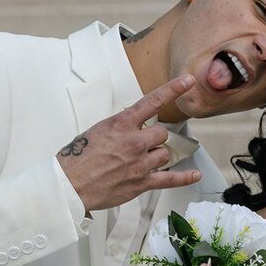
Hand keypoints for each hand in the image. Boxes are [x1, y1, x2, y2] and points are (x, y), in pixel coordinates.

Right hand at [57, 74, 201, 211]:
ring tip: (139, 161)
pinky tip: (194, 175)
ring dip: (157, 156)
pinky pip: (170, 179)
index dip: (173, 89)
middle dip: (154, 138)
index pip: (153, 101)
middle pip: (162, 134)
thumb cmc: (78, 158)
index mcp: (122, 124)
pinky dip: (184, 178)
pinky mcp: (142, 183)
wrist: (71, 184)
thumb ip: (121, 127)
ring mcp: (140, 163)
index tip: (187, 81)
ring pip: (165, 154)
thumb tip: (134, 128)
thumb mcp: (98, 130)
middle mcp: (134, 142)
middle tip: (140, 144)